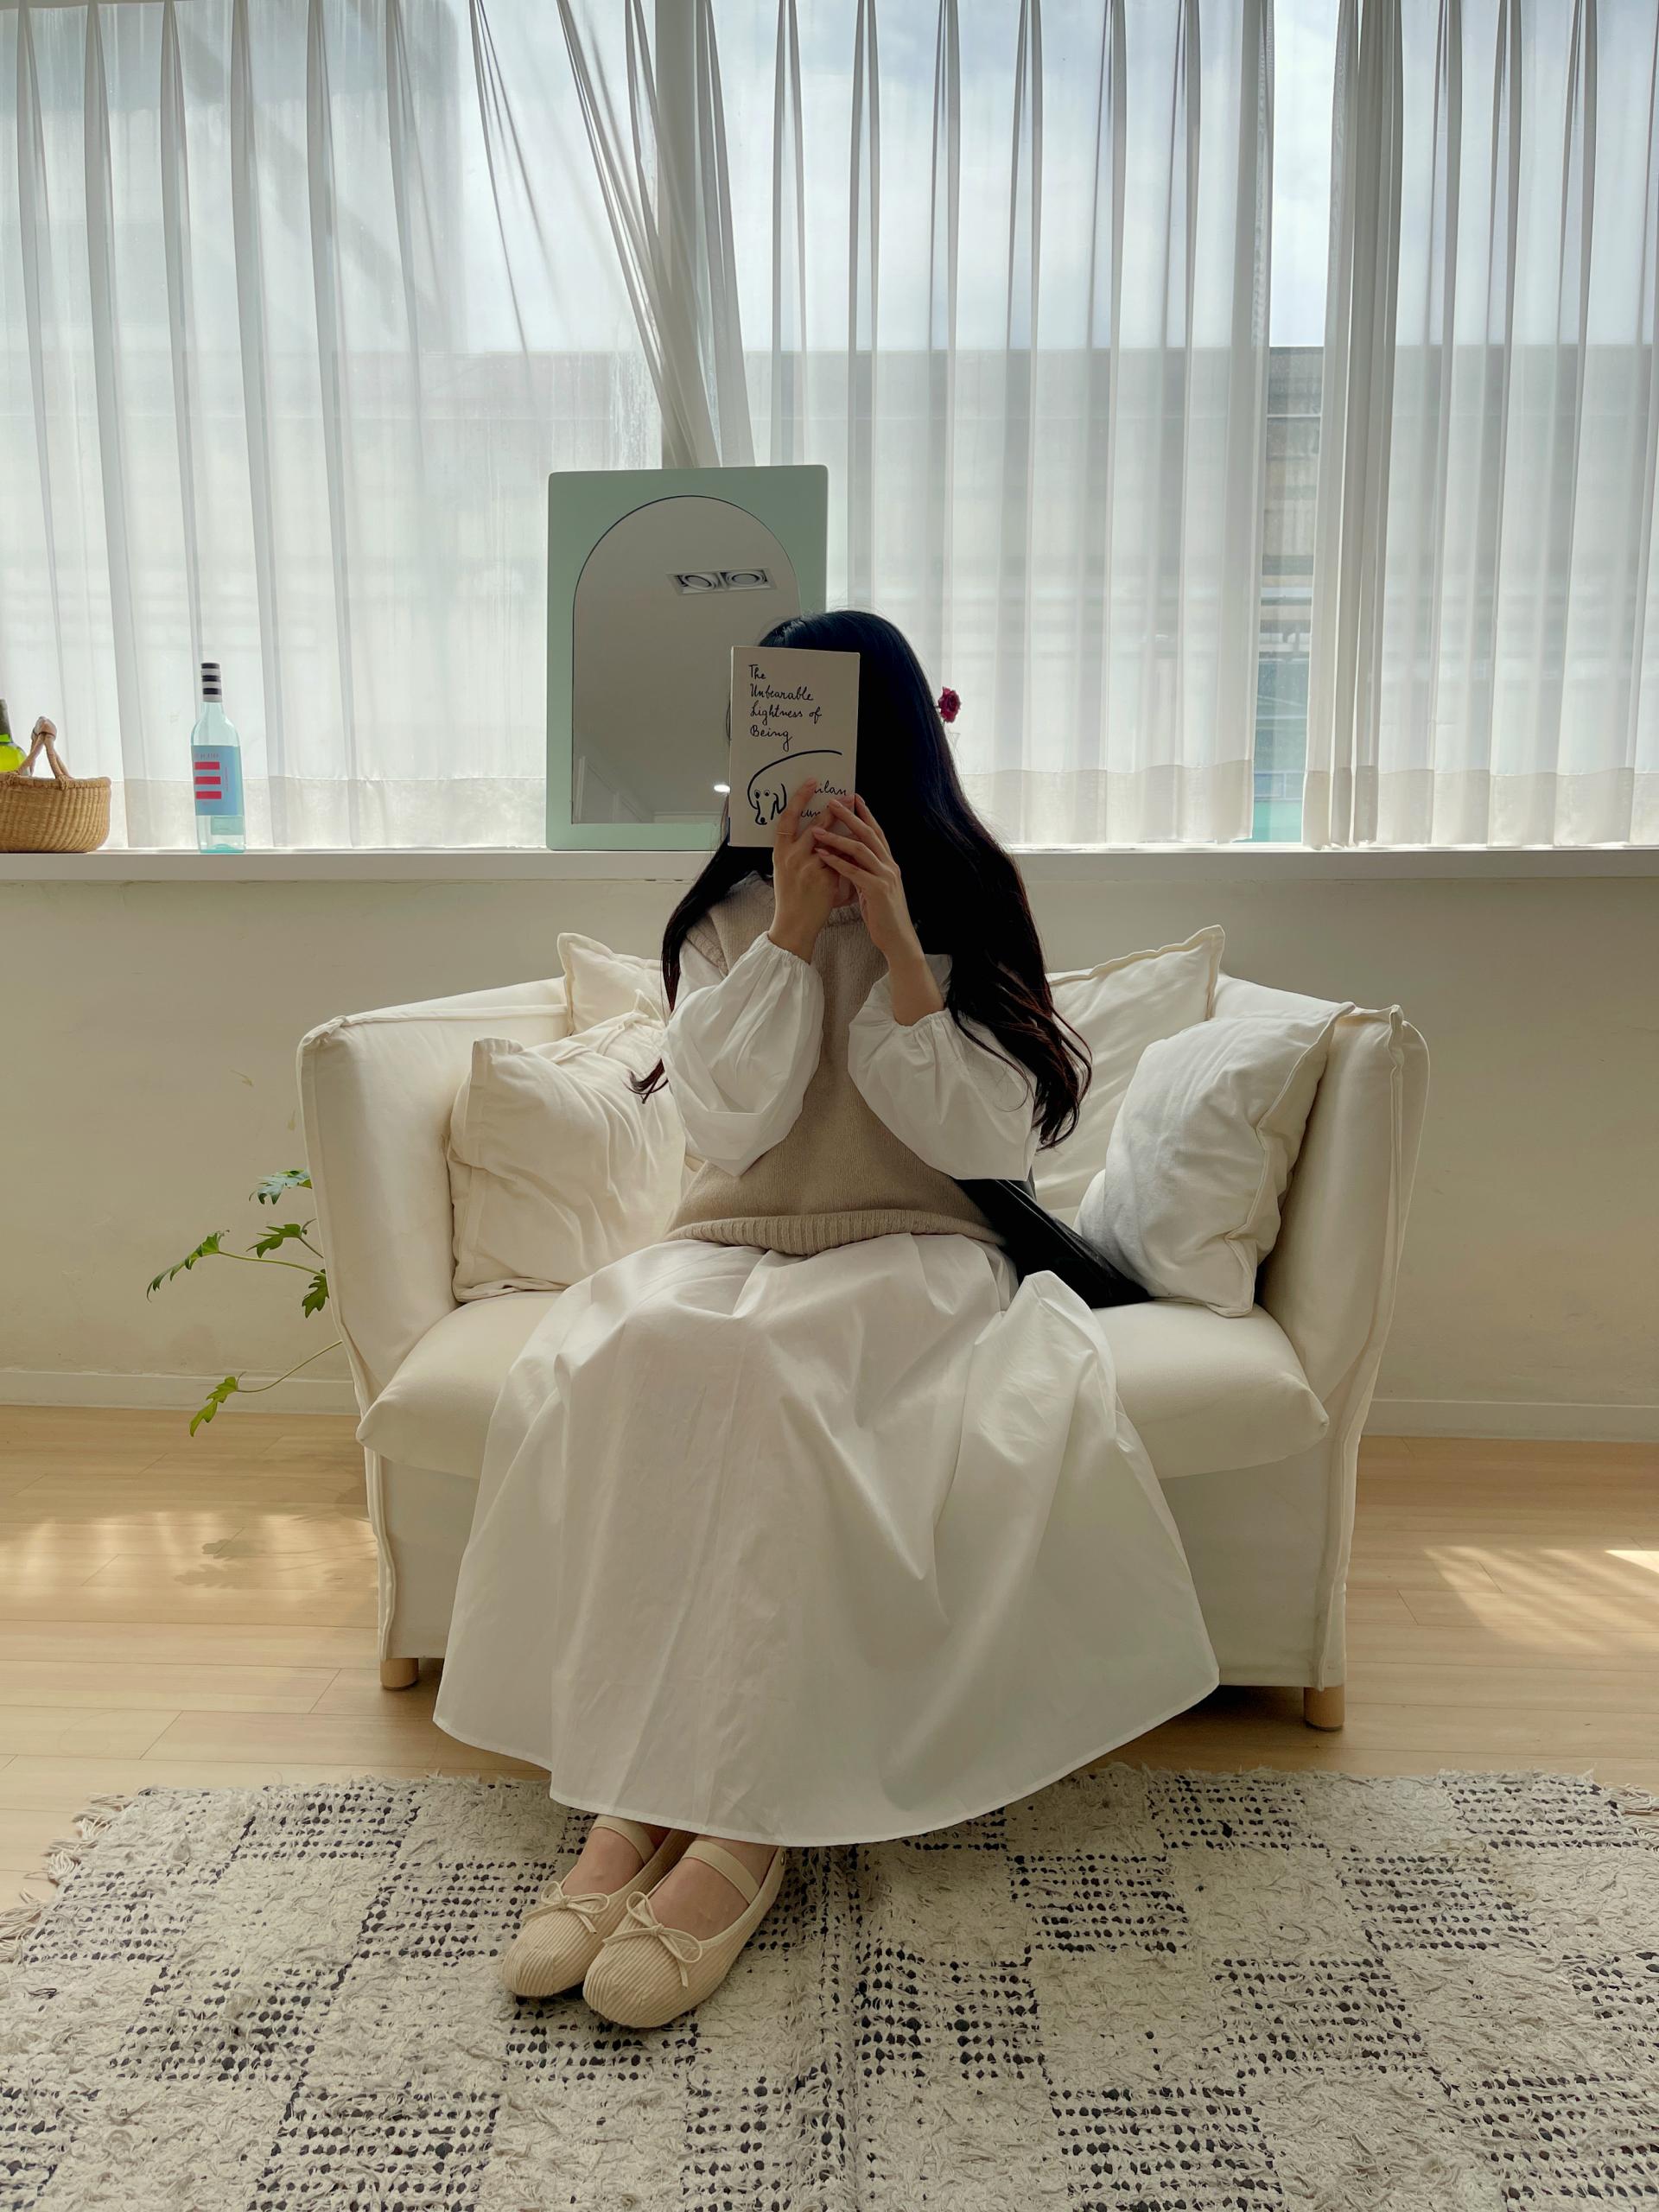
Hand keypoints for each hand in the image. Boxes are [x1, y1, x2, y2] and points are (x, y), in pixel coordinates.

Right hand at [767, 781, 848, 961]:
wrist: (794, 926)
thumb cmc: (791, 898)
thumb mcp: (786, 870)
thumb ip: (798, 851)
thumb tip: (815, 832)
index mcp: (779, 852)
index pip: (787, 819)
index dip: (799, 799)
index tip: (812, 783)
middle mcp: (792, 857)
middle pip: (815, 825)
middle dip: (834, 809)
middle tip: (848, 796)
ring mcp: (808, 868)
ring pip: (832, 842)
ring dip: (848, 829)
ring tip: (859, 815)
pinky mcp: (824, 880)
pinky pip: (842, 861)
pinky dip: (851, 854)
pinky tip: (863, 845)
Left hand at [812, 797, 942, 1021]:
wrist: (897, 939)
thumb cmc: (884, 916)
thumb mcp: (874, 889)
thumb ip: (865, 872)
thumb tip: (851, 860)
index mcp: (890, 864)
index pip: (877, 833)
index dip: (866, 815)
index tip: (854, 798)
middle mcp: (890, 866)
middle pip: (869, 834)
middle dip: (850, 816)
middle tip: (833, 801)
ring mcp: (885, 877)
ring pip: (860, 849)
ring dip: (837, 837)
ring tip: (818, 827)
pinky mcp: (877, 890)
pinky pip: (853, 871)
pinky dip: (836, 861)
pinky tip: (821, 854)